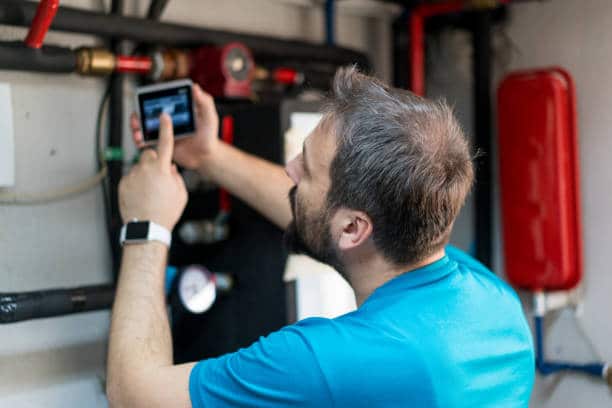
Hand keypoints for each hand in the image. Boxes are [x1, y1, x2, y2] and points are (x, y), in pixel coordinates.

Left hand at [119, 113, 187, 230]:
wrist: (146, 228)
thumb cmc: (166, 212)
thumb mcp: (181, 194)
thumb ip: (176, 177)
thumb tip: (170, 169)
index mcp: (162, 169)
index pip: (165, 143)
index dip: (165, 128)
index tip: (163, 116)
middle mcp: (145, 169)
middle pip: (150, 154)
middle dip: (155, 161)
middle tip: (159, 177)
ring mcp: (132, 175)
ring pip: (140, 168)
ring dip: (145, 175)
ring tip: (150, 194)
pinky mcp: (123, 183)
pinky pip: (131, 178)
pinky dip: (136, 184)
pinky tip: (141, 197)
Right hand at [130, 84, 219, 169]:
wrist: (206, 156)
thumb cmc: (209, 136)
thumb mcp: (210, 117)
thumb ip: (205, 102)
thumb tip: (195, 87)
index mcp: (176, 109)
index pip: (161, 100)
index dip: (151, 99)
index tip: (146, 100)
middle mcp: (168, 119)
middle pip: (148, 113)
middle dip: (139, 113)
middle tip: (137, 116)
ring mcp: (163, 131)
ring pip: (144, 126)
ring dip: (136, 127)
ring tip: (137, 130)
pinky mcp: (161, 144)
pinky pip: (147, 142)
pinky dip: (140, 141)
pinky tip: (140, 142)